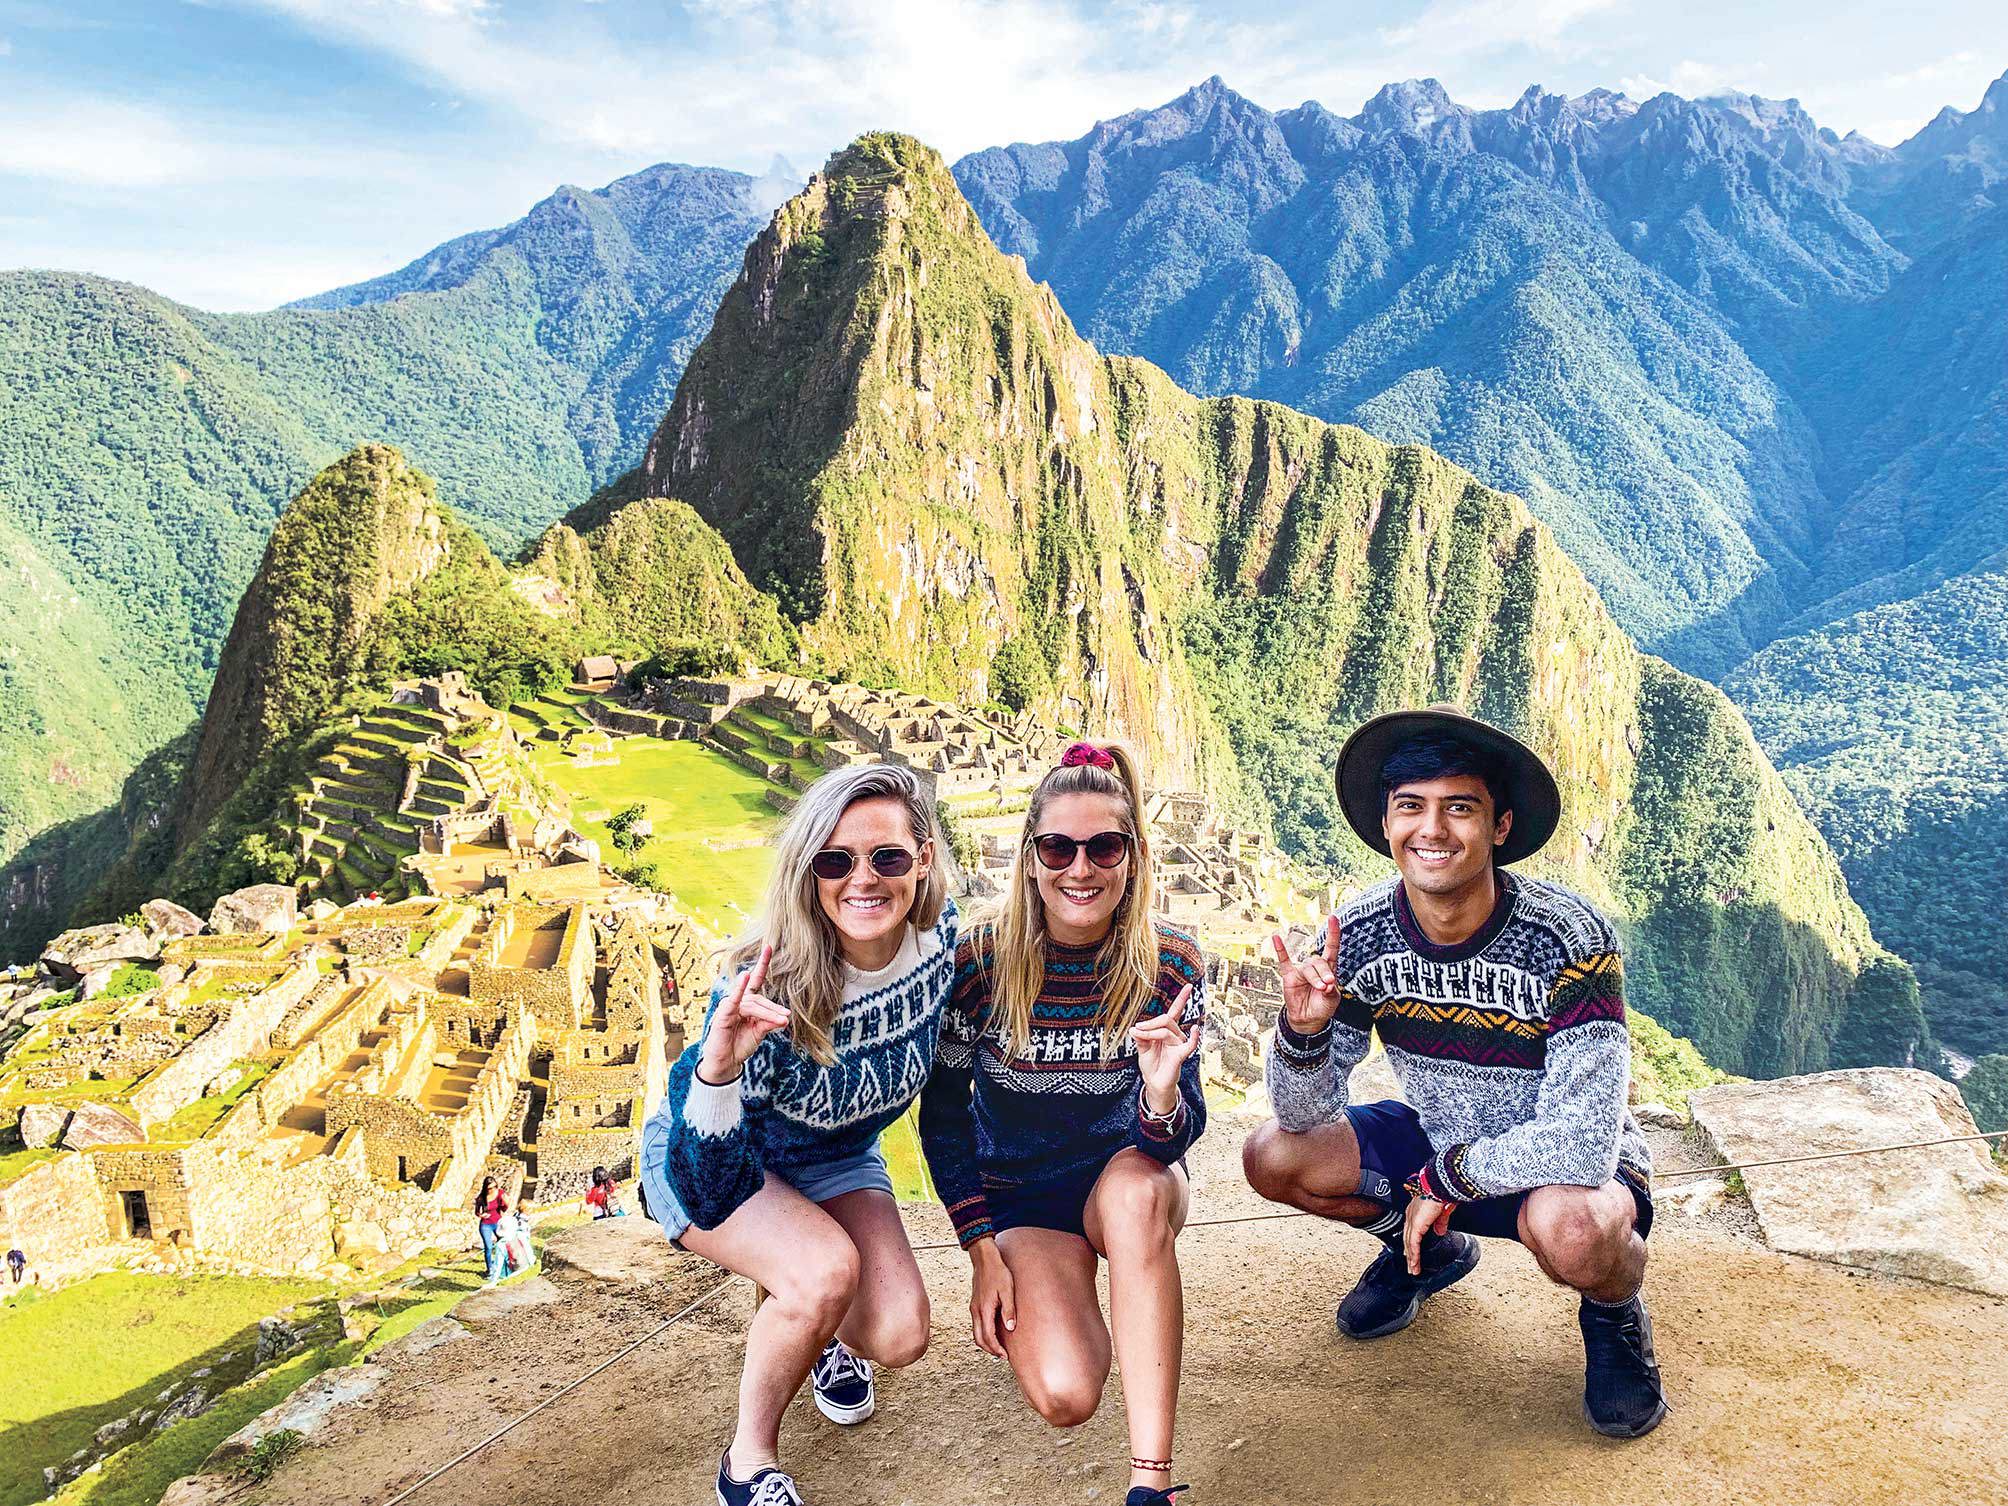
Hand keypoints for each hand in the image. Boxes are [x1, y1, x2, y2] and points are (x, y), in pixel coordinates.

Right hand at [697, 944, 787, 1080]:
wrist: (727, 1062)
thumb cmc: (741, 1045)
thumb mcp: (759, 1032)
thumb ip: (769, 1022)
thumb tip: (785, 1018)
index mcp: (747, 1003)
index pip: (756, 981)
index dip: (762, 964)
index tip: (769, 947)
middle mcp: (738, 1002)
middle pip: (759, 998)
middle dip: (773, 1008)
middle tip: (786, 1016)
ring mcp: (729, 1007)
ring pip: (752, 1003)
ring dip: (767, 1012)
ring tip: (781, 1019)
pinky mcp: (722, 1015)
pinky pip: (732, 1002)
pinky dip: (738, 991)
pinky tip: (744, 979)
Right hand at [968, 1239, 1016, 1357]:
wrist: (984, 1259)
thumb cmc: (998, 1273)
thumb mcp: (1008, 1290)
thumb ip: (1008, 1310)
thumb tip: (1010, 1328)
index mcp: (984, 1309)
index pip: (988, 1336)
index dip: (996, 1348)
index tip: (1005, 1355)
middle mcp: (976, 1311)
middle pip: (979, 1339)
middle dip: (990, 1350)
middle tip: (1002, 1355)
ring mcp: (973, 1308)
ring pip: (976, 1333)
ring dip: (985, 1343)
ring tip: (998, 1347)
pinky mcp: (974, 1305)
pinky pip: (976, 1325)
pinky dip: (983, 1334)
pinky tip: (993, 1332)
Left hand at [1130, 984, 1200, 1114]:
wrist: (1153, 1082)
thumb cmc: (1151, 1064)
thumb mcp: (1142, 1048)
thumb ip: (1140, 1037)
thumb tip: (1135, 1028)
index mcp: (1166, 1031)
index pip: (1175, 1012)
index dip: (1182, 999)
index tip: (1189, 985)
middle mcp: (1175, 1035)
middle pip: (1166, 1019)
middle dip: (1150, 1023)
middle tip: (1137, 1030)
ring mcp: (1179, 1044)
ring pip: (1167, 1030)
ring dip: (1151, 1032)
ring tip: (1140, 1037)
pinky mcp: (1181, 1054)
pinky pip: (1190, 1045)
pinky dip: (1194, 1037)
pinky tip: (1194, 1029)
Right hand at [1270, 915, 1341, 1033]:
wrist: (1309, 1020)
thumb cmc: (1322, 1007)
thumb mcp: (1332, 1000)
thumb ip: (1331, 990)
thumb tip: (1326, 983)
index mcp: (1329, 969)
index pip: (1331, 948)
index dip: (1333, 933)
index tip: (1333, 919)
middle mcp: (1315, 967)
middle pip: (1320, 961)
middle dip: (1324, 973)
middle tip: (1327, 985)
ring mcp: (1301, 971)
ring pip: (1308, 967)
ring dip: (1314, 977)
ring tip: (1319, 988)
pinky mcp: (1289, 976)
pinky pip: (1284, 961)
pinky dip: (1281, 950)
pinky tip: (1276, 938)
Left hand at [1403, 1194, 1455, 1274]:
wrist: (1442, 1184)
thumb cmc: (1443, 1192)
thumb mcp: (1442, 1211)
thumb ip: (1440, 1222)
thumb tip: (1440, 1232)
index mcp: (1416, 1211)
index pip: (1411, 1230)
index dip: (1410, 1242)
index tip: (1411, 1252)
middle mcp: (1411, 1215)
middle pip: (1407, 1238)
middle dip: (1409, 1253)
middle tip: (1410, 1266)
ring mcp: (1412, 1219)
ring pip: (1408, 1243)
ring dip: (1411, 1258)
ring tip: (1413, 1270)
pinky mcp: (1416, 1224)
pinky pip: (1413, 1243)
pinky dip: (1413, 1254)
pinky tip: (1414, 1263)